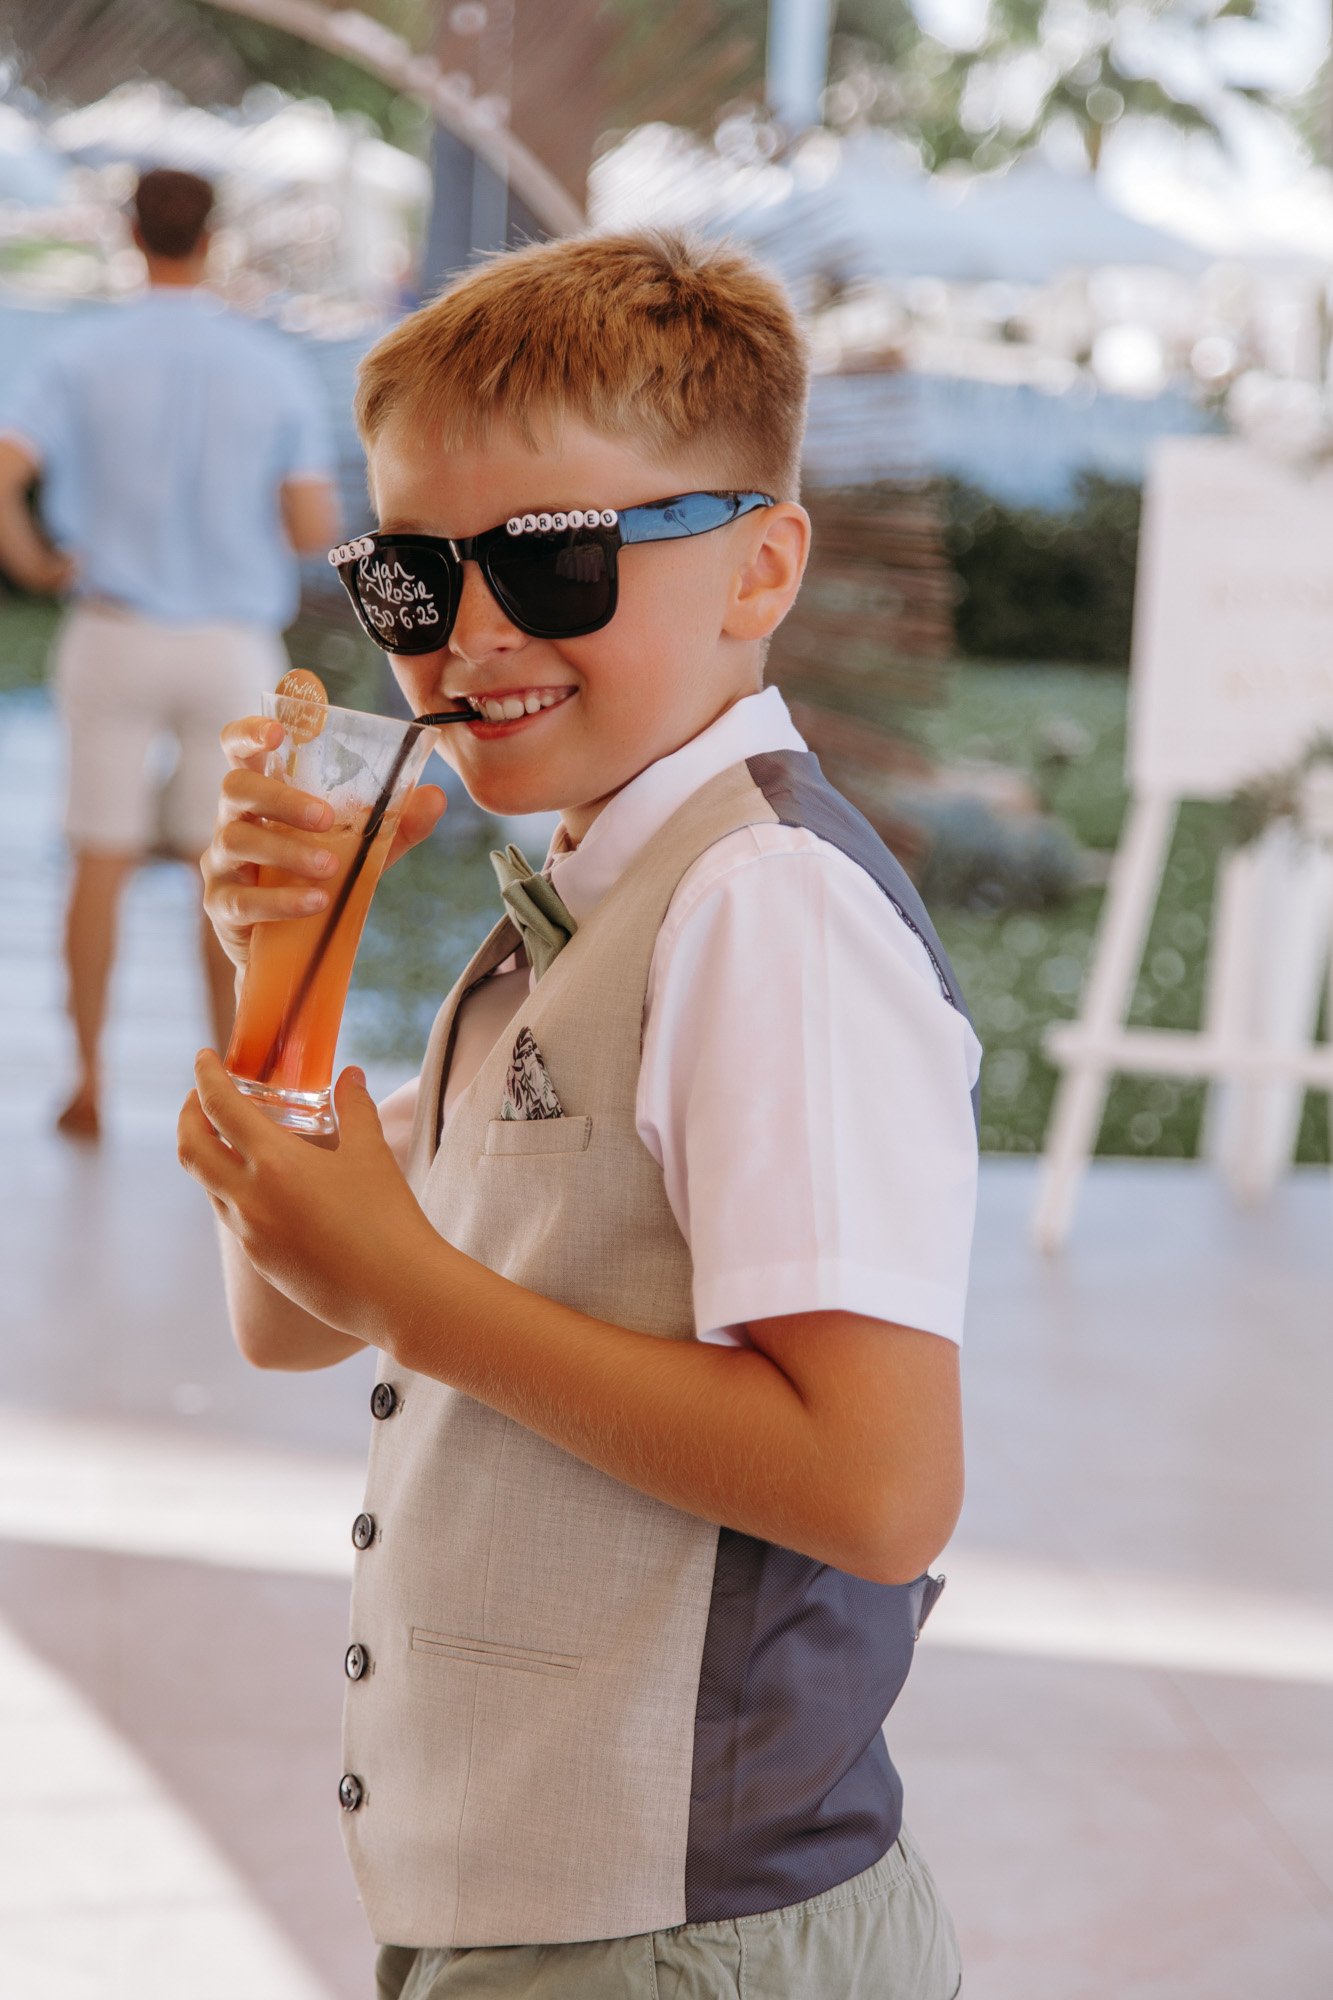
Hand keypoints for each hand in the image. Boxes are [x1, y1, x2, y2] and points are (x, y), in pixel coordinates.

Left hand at [178, 1052, 443, 1337]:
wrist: (395, 1292)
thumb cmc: (387, 1218)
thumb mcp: (371, 1154)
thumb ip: (354, 1108)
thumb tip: (350, 1075)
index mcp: (274, 1163)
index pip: (219, 1108)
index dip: (205, 1077)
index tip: (203, 1059)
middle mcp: (249, 1198)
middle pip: (190, 1149)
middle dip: (188, 1117)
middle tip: (201, 1099)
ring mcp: (250, 1234)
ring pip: (208, 1185)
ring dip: (209, 1155)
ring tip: (233, 1139)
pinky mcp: (260, 1262)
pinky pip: (233, 1217)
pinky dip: (234, 1190)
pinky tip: (265, 1188)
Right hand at [202, 714, 446, 971]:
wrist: (291, 951)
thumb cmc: (317, 880)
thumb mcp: (361, 851)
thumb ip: (395, 825)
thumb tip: (435, 796)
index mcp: (263, 795)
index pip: (240, 750)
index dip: (249, 733)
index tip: (277, 732)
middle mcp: (233, 820)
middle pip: (236, 788)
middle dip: (281, 799)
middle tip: (325, 818)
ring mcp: (221, 863)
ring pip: (238, 840)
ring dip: (288, 851)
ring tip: (330, 867)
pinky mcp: (221, 906)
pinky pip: (243, 899)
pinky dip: (282, 900)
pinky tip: (316, 902)